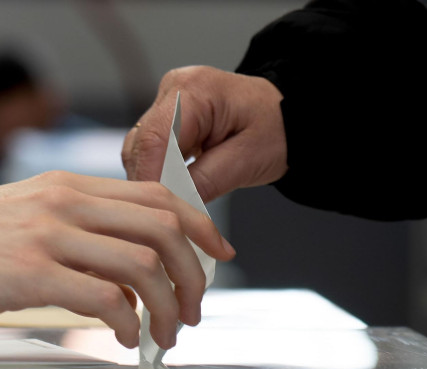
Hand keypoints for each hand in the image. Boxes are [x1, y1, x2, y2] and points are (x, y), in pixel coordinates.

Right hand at [0, 171, 235, 348]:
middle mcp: (61, 202)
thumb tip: (114, 270)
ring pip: (142, 263)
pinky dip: (127, 324)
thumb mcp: (15, 218)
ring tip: (163, 334)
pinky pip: (103, 298)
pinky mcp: (26, 274)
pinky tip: (123, 340)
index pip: (157, 194)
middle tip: (194, 311)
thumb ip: (66, 231)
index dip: (199, 226)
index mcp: (63, 186)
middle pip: (163, 227)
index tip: (217, 257)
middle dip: (194, 274)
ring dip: (167, 306)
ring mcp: (44, 235)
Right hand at [122, 66, 287, 201]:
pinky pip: (147, 151)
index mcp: (193, 89)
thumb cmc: (277, 131)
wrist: (288, 117)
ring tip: (173, 207)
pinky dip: (158, 173)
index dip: (150, 180)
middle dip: (151, 184)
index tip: (156, 215)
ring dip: (152, 181)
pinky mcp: (165, 118)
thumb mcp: (246, 161)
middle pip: (140, 146)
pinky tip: (175, 190)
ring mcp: (165, 102)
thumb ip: (205, 182)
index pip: (154, 140)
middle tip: (167, 220)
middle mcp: (172, 89)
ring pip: (138, 151)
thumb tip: (170, 206)